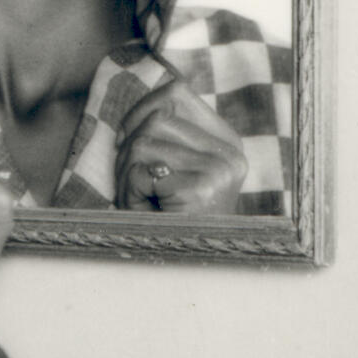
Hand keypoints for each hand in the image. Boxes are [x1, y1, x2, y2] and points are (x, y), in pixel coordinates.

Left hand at [114, 83, 247, 214]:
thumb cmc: (168, 215)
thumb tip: (154, 89)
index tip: (129, 138)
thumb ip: (168, 129)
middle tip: (133, 180)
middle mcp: (230, 154)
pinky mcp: (201, 190)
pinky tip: (144, 209)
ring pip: (143, 143)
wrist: (181, 267)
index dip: (139, 110)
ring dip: (126, 171)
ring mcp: (219, 171)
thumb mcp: (173, 166)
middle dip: (129, 147)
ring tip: (139, 197)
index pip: (176, 91)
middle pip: (155, 117)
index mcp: (228, 142)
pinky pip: (140, 172)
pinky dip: (128, 191)